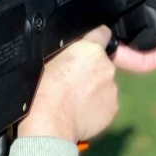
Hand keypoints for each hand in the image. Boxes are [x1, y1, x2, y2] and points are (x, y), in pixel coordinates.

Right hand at [18, 26, 117, 142]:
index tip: (87, 46)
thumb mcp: (48, 57)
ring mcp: (112, 89)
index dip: (94, 38)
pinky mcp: (113, 109)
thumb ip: (68, 50)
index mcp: (91, 49)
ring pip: (104, 83)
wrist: (48, 122)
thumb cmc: (42, 88)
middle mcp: (107, 66)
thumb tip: (74, 48)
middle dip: (91, 67)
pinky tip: (79, 110)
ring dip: (94, 87)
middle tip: (72, 78)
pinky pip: (105, 101)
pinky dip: (96, 104)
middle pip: (102, 61)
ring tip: (73, 97)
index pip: (102, 32)